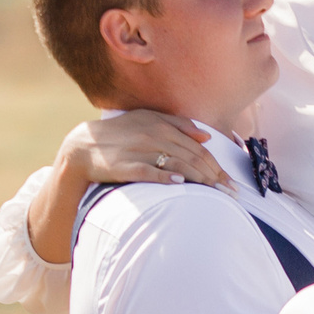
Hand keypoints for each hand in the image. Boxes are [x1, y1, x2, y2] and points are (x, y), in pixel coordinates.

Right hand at [26, 110, 230, 265]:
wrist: (82, 146)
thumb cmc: (120, 135)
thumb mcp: (147, 121)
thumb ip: (178, 125)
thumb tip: (206, 136)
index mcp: (161, 124)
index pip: (197, 148)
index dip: (216, 165)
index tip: (230, 182)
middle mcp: (153, 136)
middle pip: (191, 157)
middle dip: (214, 175)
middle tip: (231, 192)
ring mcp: (138, 151)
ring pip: (175, 164)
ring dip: (198, 178)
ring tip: (215, 192)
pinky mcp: (124, 166)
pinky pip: (148, 171)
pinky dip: (165, 177)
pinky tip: (180, 184)